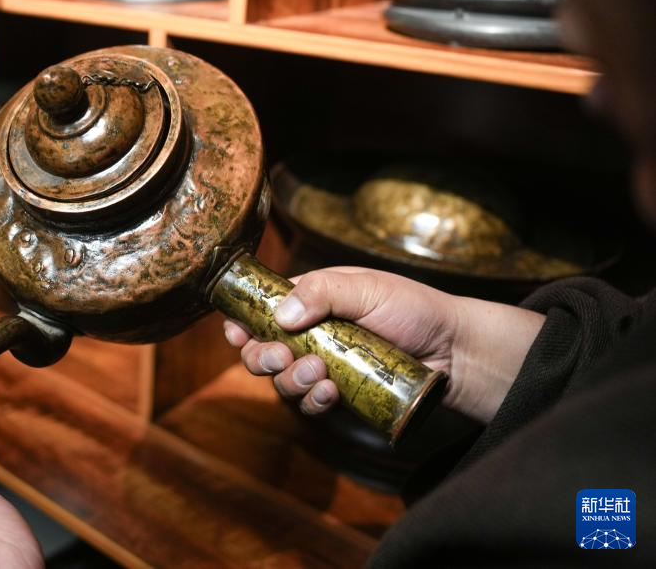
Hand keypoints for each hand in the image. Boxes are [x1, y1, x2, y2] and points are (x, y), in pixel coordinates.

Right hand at [224, 267, 545, 423]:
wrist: (455, 353)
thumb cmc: (414, 309)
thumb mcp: (368, 288)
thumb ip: (322, 293)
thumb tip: (280, 316)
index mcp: (309, 300)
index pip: (260, 309)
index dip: (241, 322)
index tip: (237, 333)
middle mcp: (309, 334)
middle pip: (260, 350)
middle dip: (262, 356)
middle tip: (283, 356)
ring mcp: (322, 367)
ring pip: (281, 380)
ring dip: (290, 380)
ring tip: (318, 374)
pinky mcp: (338, 397)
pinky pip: (309, 405)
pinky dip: (312, 400)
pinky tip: (330, 393)